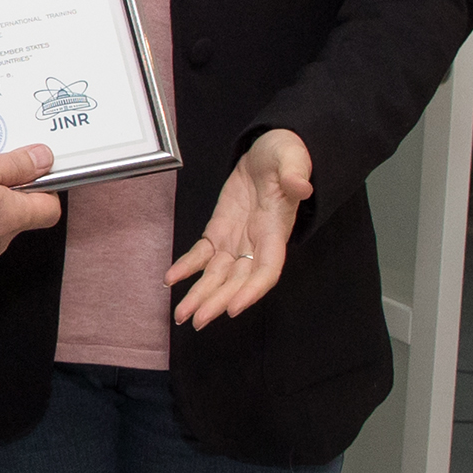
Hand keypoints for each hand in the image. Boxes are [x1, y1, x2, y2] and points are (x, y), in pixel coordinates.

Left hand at [168, 127, 309, 326]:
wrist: (271, 151)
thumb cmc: (286, 155)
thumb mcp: (292, 157)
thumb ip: (296, 172)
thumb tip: (302, 186)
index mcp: (276, 230)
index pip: (267, 269)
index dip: (251, 291)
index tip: (234, 308)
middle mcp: (257, 242)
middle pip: (238, 280)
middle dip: (217, 301)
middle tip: (195, 321)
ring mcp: (238, 239)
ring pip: (218, 274)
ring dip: (200, 295)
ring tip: (181, 314)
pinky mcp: (221, 230)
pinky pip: (203, 253)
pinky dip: (187, 267)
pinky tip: (170, 280)